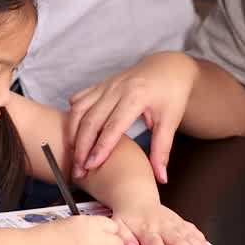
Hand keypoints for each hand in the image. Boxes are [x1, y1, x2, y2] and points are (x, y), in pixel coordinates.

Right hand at [67, 52, 198, 182]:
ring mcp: (106, 85)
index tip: (91, 167)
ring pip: (79, 109)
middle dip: (81, 146)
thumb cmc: (171, 94)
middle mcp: (117, 88)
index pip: (113, 126)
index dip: (100, 148)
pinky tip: (73, 133)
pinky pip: (79, 99)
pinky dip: (72, 117)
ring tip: (73, 155)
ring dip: (72, 132)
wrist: (169, 67)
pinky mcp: (100, 85)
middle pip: (91, 119)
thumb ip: (162, 150)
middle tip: (78, 169)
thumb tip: (161, 178)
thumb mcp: (171, 121)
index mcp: (136, 97)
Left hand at [112, 202, 209, 244]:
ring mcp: (172, 222)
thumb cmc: (128, 216)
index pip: (154, 242)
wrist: (136, 199)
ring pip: (186, 234)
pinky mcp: (178, 221)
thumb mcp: (118, 225)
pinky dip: (199, 236)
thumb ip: (124, 237)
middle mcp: (161, 225)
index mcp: (146, 229)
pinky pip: (190, 228)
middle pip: (176, 239)